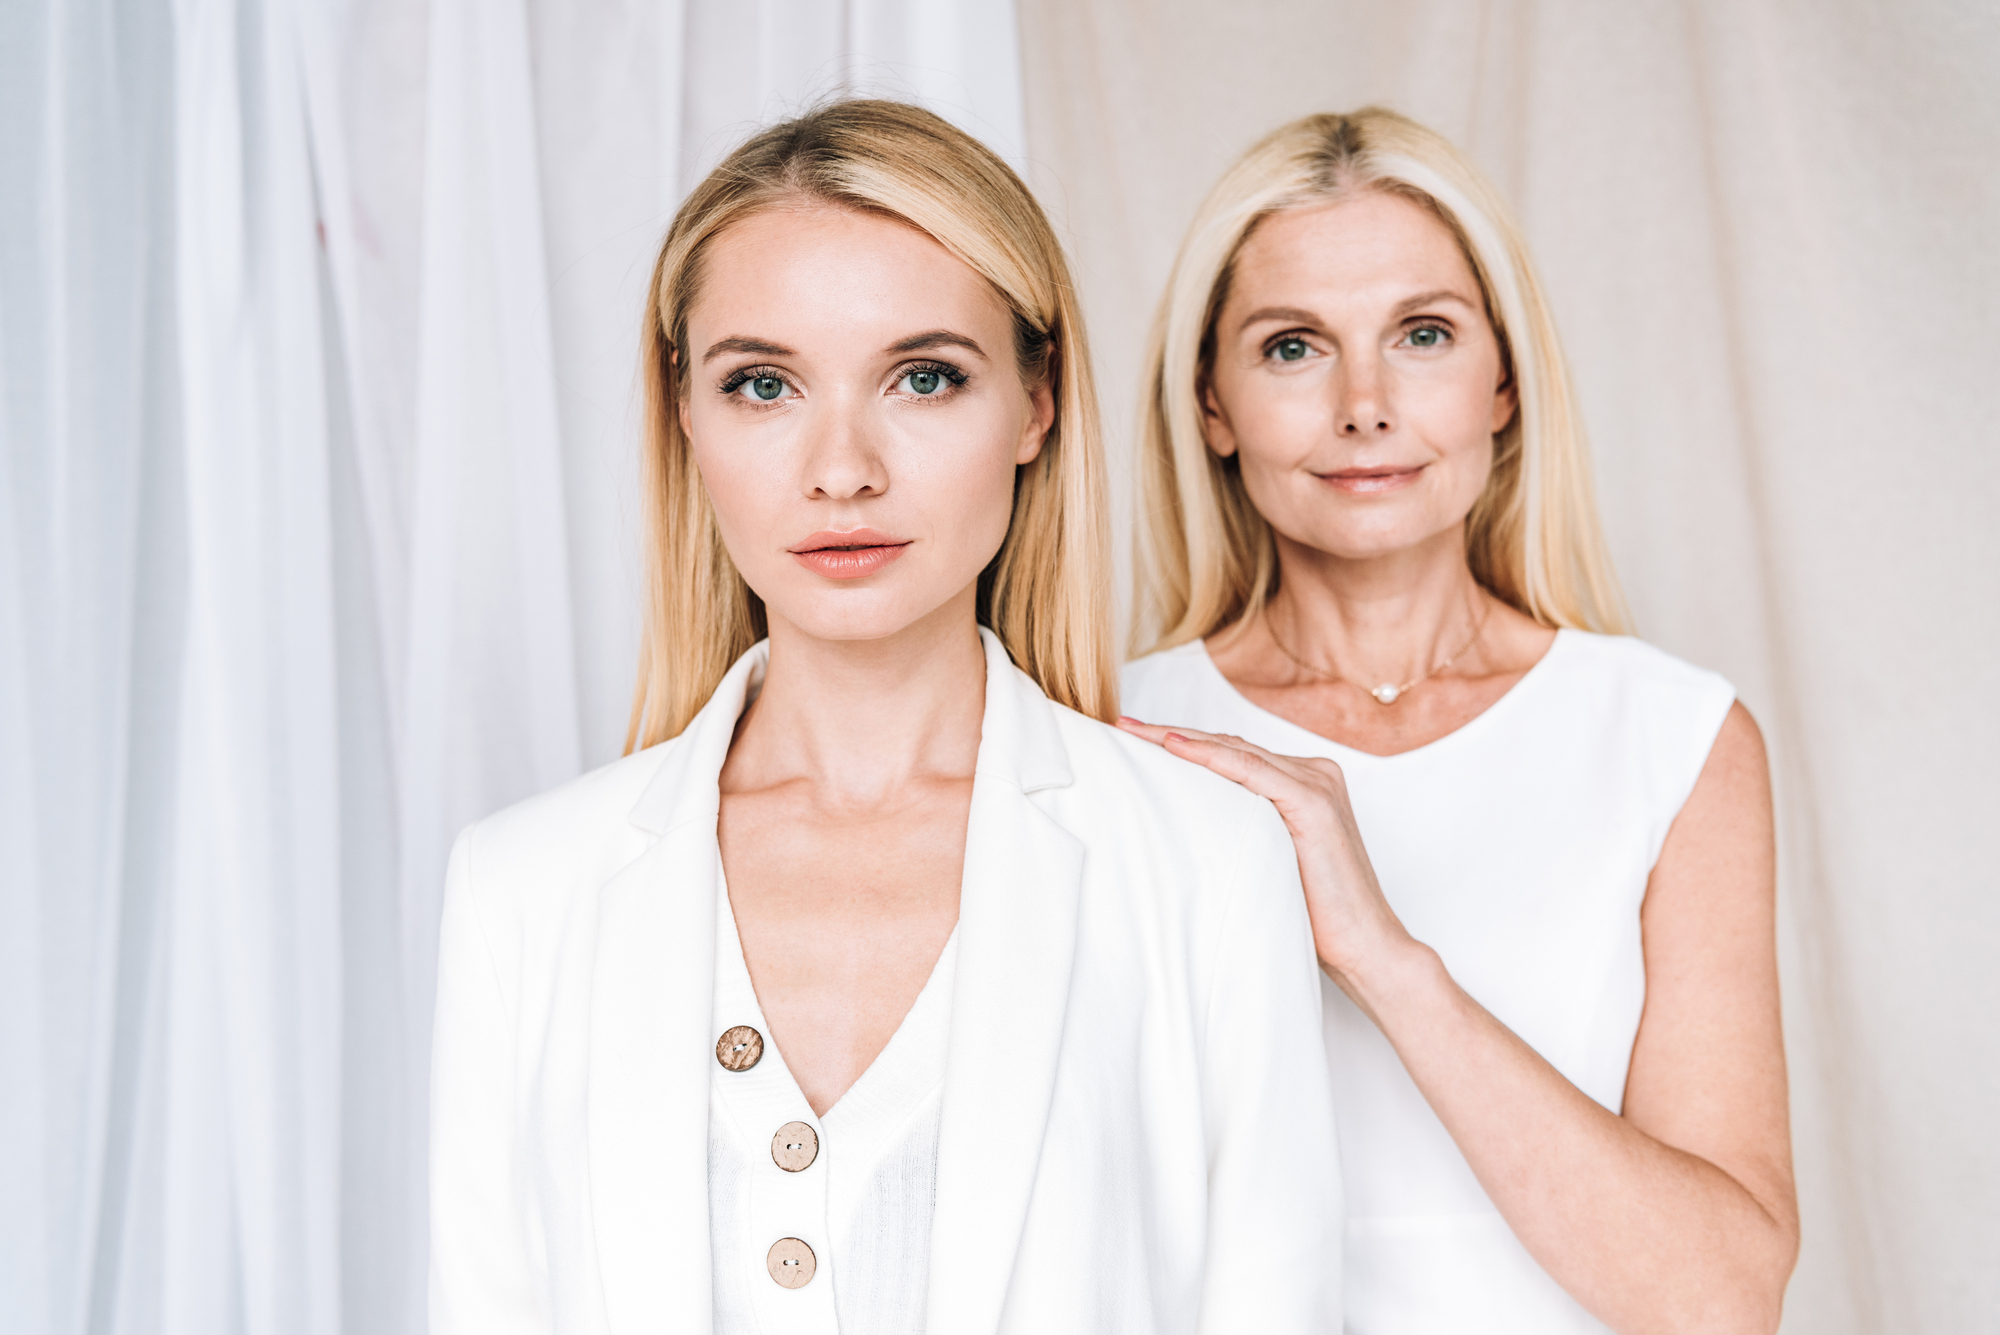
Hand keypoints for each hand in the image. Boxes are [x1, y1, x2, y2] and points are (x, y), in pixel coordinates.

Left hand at [1116, 717, 1417, 1005]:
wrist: (1365, 948)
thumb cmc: (1314, 916)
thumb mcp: (1265, 860)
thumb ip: (1239, 830)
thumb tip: (1180, 823)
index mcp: (1305, 783)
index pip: (1233, 754)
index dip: (1184, 744)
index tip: (1135, 740)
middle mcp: (1315, 774)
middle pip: (1230, 745)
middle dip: (1172, 734)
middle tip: (1123, 727)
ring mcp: (1317, 783)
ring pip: (1235, 750)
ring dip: (1180, 738)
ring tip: (1134, 732)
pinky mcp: (1314, 801)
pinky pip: (1250, 770)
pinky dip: (1209, 756)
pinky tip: (1174, 747)